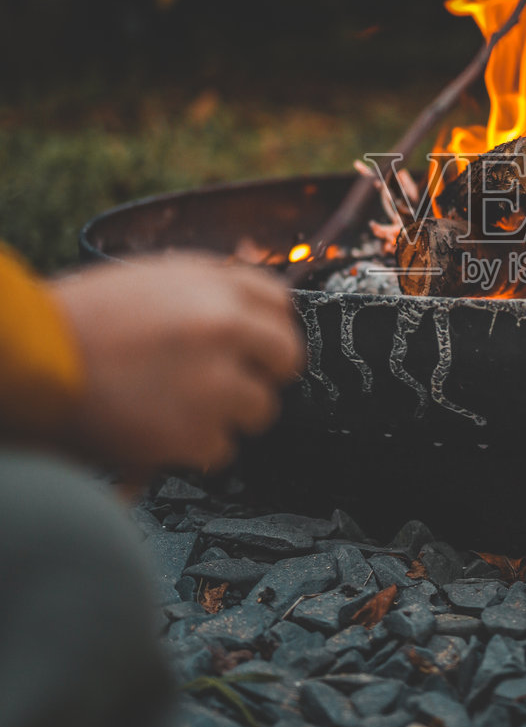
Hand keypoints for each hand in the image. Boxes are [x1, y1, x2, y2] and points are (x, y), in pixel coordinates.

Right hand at [50, 253, 305, 474]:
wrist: (37, 361)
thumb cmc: (84, 319)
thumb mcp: (154, 279)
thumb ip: (209, 289)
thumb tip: (252, 309)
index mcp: (215, 286)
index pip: (282, 303)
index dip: (267, 327)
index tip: (258, 343)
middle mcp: (224, 328)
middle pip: (287, 356)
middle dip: (263, 372)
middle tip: (234, 381)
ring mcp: (214, 383)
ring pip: (261, 408)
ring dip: (228, 414)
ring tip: (181, 406)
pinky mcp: (195, 433)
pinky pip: (221, 447)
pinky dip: (194, 446)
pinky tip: (161, 427)